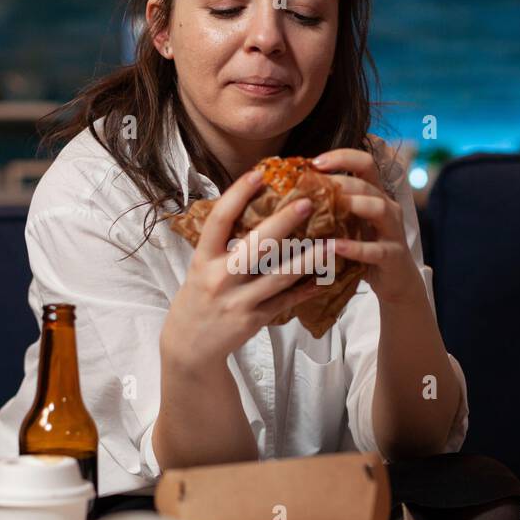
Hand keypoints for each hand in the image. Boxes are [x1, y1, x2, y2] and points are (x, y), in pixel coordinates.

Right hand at [162, 168, 325, 372]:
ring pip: (279, 276)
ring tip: (331, 243)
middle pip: (256, 245)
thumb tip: (251, 208)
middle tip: (307, 202)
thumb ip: (221, 244)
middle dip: (284, 222)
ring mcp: (238, 301)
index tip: (259, 173)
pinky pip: (285, 301)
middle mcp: (220, 278)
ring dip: (308, 259)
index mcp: (203, 259)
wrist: (188, 346)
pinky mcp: (254, 320)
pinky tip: (324, 278)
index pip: (220, 220)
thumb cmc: (197, 298)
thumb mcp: (200, 268)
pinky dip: (306, 290)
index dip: (238, 194)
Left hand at [311, 135, 422, 306]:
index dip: (342, 157)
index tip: (314, 162)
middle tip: (311, 187)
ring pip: (379, 208)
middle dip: (339, 182)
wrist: (397, 281)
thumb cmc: (365, 248)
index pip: (365, 162)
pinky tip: (334, 247)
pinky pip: (375, 249)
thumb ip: (331, 207)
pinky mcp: (393, 256)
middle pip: (366, 184)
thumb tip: (291, 195)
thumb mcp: (349, 223)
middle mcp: (388, 207)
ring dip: (352, 204)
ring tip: (327, 208)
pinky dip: (354, 247)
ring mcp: (393, 231)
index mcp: (376, 195)